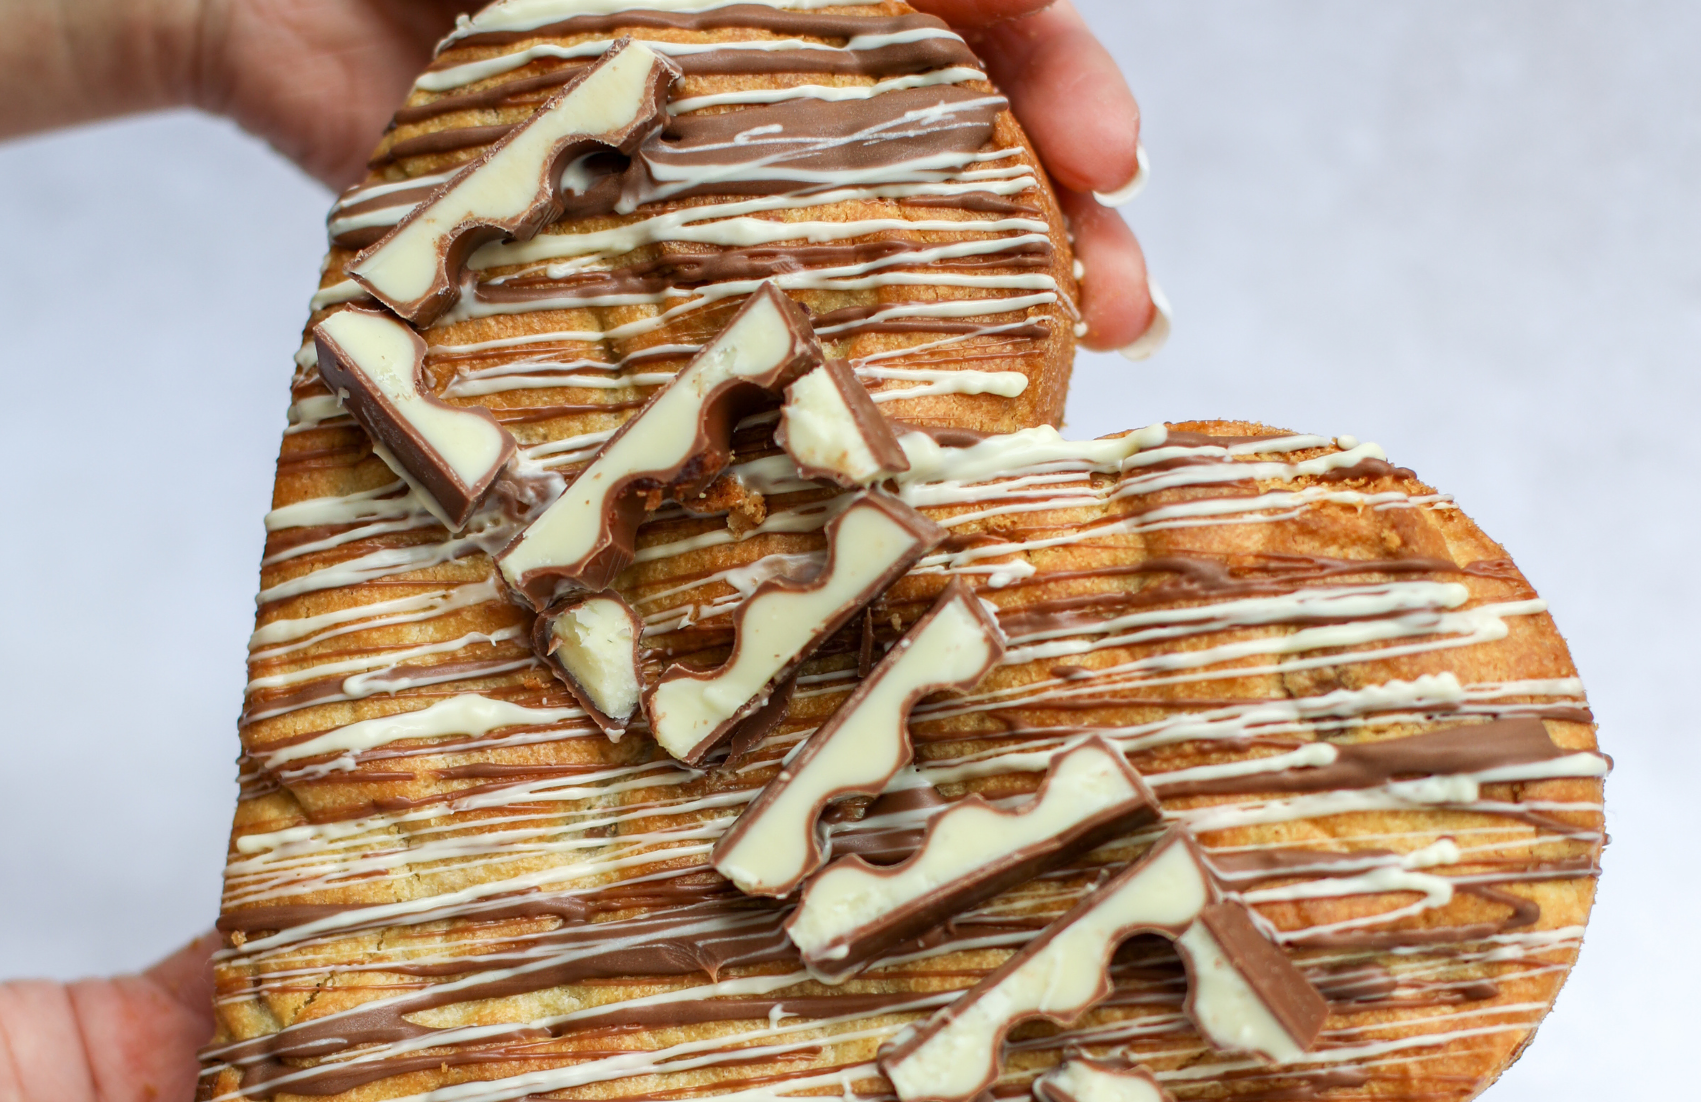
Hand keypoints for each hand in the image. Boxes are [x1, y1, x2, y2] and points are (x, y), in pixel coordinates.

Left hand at [186, 0, 1161, 350]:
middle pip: (948, 148)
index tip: (1109, 156)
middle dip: (1057, 221)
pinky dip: (800, 395)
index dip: (1057, 78)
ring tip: (1052, 372)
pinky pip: (718, 340)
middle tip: (1121, 301)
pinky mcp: (598, 272)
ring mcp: (687, 181)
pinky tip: (873, 440)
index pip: (970, 19)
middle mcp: (759, 76)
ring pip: (860, 248)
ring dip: (970, 313)